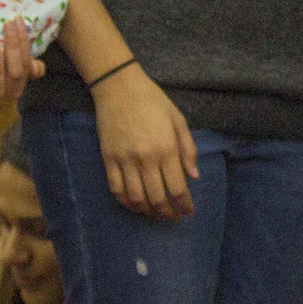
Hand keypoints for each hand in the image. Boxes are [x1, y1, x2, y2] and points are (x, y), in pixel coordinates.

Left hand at [0, 18, 36, 108]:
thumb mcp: (13, 65)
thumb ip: (25, 62)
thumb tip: (35, 67)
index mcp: (22, 76)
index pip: (26, 57)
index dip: (23, 38)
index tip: (16, 19)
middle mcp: (12, 89)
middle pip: (17, 71)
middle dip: (13, 47)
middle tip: (7, 25)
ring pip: (1, 87)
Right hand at [92, 66, 196, 217]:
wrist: (119, 86)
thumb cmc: (153, 101)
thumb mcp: (178, 120)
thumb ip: (188, 149)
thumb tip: (194, 177)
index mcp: (166, 148)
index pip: (177, 188)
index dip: (184, 205)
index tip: (187, 212)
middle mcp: (146, 158)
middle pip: (157, 198)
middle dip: (167, 213)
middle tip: (172, 217)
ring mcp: (125, 160)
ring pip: (136, 198)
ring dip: (147, 211)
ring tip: (154, 213)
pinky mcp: (108, 159)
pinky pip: (116, 189)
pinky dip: (126, 202)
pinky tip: (134, 204)